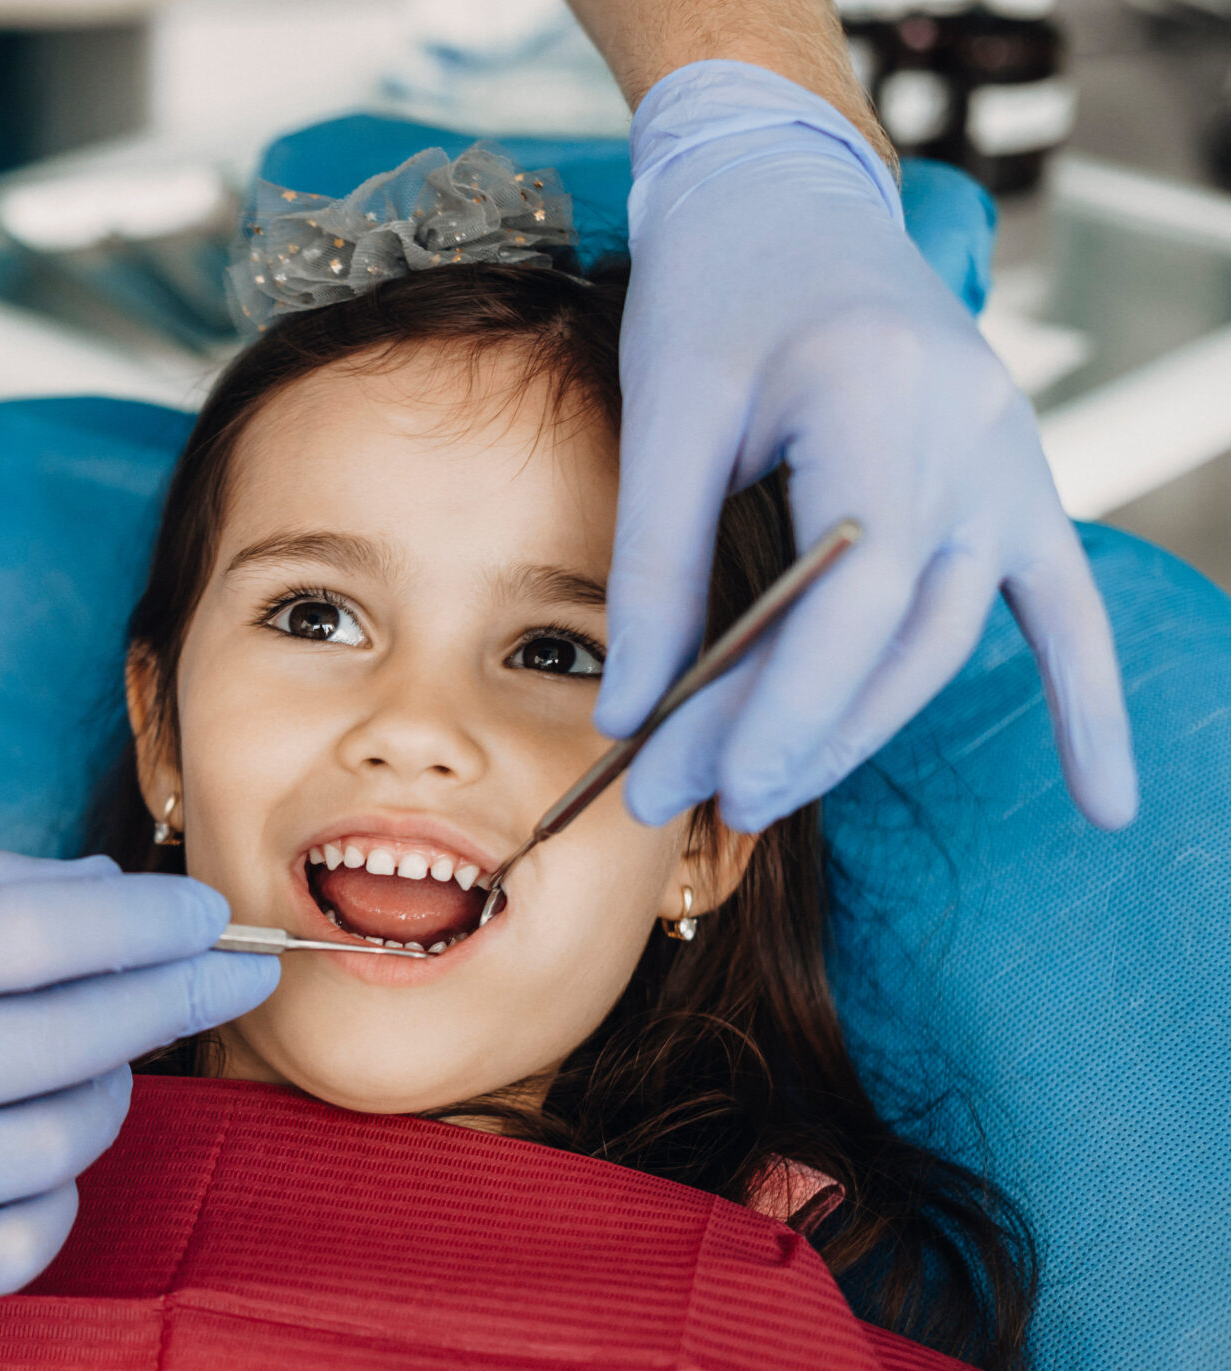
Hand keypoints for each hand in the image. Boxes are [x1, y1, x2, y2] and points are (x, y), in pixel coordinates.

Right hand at [0, 850, 276, 1328]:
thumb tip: (120, 895)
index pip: (32, 938)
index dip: (142, 925)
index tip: (208, 916)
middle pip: (71, 1038)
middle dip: (172, 997)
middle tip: (226, 975)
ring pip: (63, 1143)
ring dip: (100, 1095)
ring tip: (73, 1071)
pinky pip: (27, 1239)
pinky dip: (53, 1194)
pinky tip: (24, 1161)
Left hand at [605, 61, 1135, 833]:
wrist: (785, 198)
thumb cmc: (714, 294)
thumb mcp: (663, 415)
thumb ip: (652, 567)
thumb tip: (630, 717)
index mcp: (883, 401)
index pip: (849, 598)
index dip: (773, 708)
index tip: (688, 783)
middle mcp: (972, 435)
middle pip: (893, 637)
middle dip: (786, 735)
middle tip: (681, 805)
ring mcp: (1008, 460)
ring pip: (944, 640)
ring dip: (855, 731)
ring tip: (754, 796)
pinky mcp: (1015, 480)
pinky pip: (1063, 607)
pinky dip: (1086, 702)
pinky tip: (1106, 806)